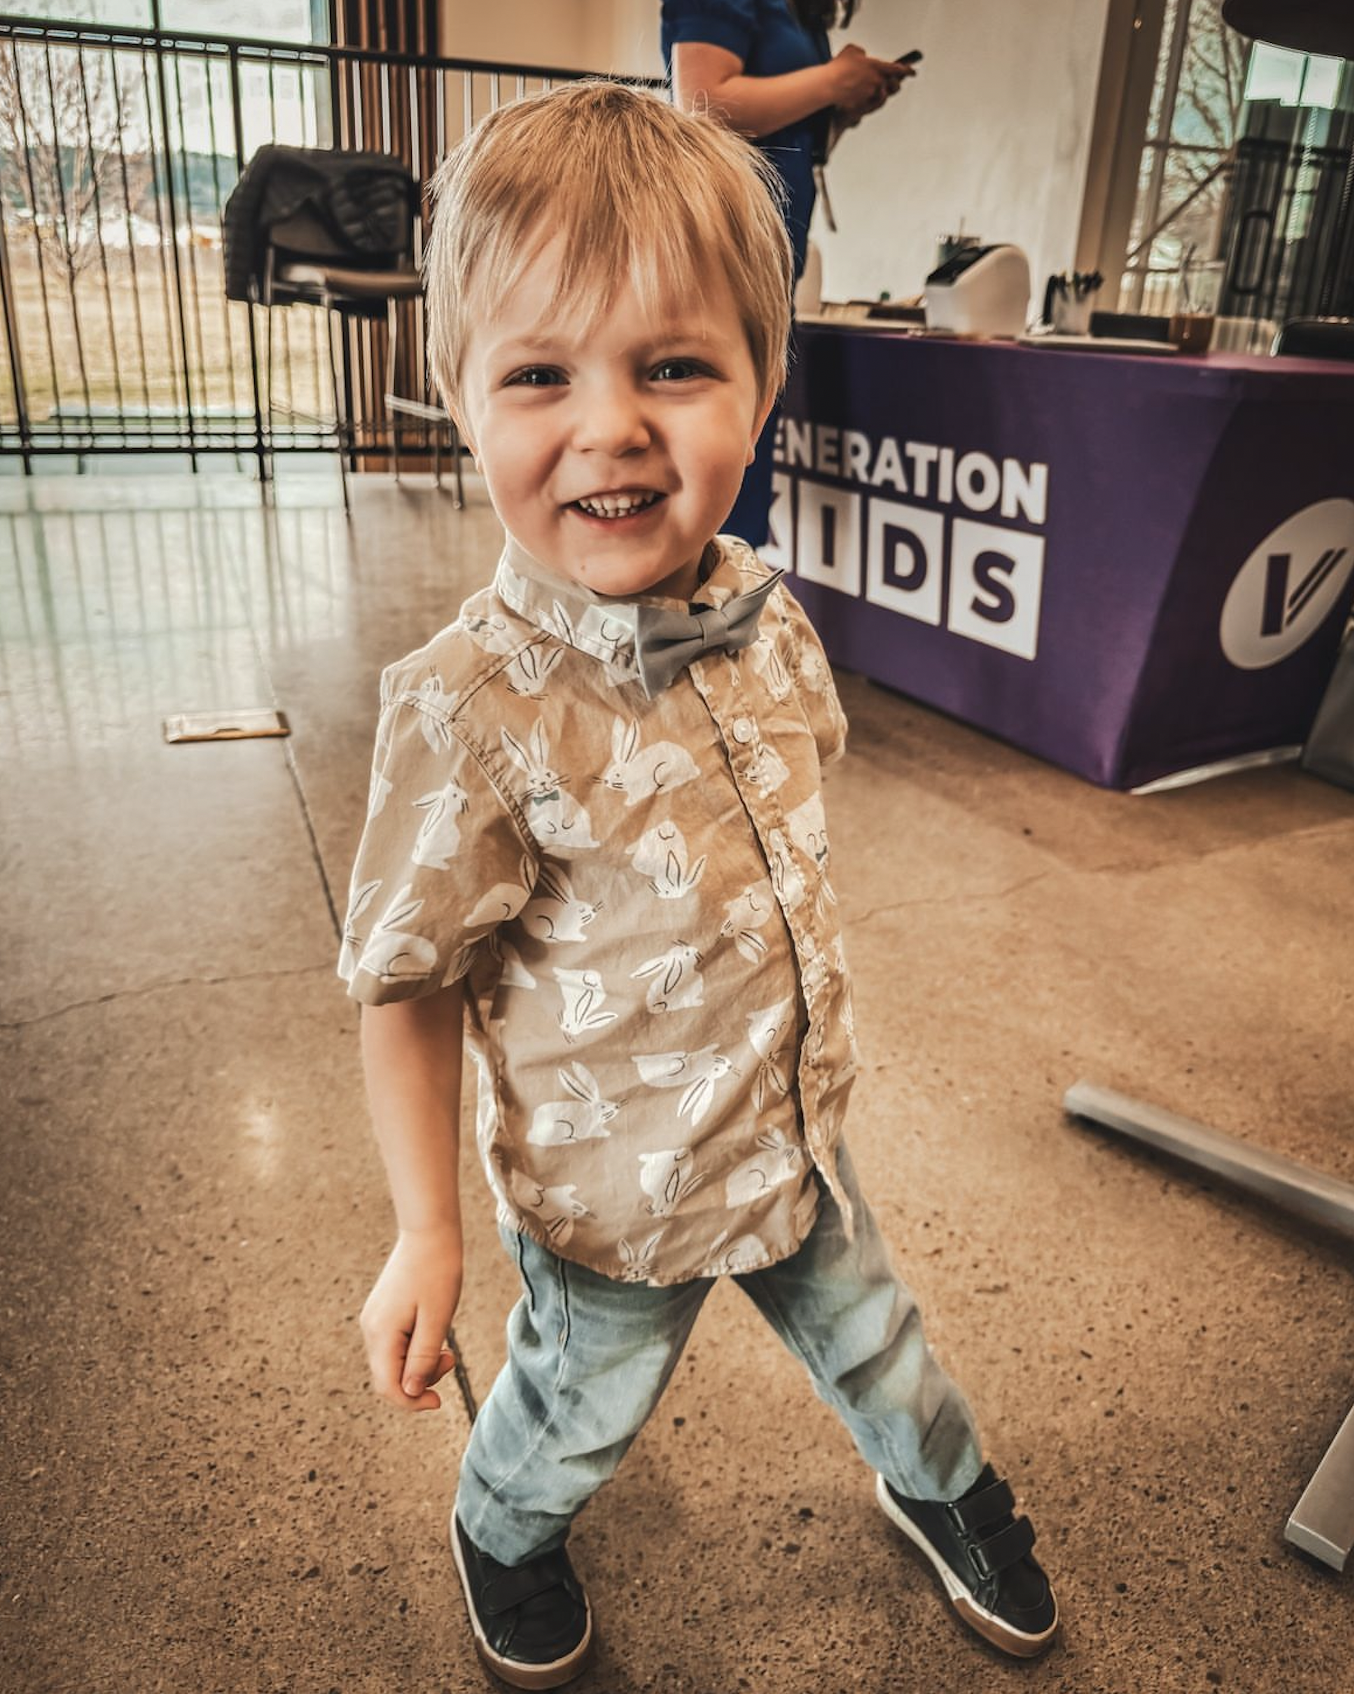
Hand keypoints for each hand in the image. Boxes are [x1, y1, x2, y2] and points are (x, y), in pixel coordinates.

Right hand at [360, 1224, 462, 1411]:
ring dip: (419, 1364)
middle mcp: (371, 1329)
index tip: (439, 1402)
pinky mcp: (382, 1313)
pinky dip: (415, 1349)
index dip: (412, 1402)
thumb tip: (412, 1392)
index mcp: (381, 1333)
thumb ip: (423, 1359)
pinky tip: (434, 1333)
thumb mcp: (437, 1319)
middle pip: (389, 1377)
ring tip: (447, 1347)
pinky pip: (395, 1345)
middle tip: (450, 1359)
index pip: (388, 1386)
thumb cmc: (437, 1273)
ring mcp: (374, 1320)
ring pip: (393, 1362)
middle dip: (419, 1381)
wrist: (429, 1234)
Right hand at [828, 43, 909, 113]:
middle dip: (895, 83)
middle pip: (893, 85)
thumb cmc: (838, 67)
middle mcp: (877, 82)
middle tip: (896, 82)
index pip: (897, 69)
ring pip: (883, 95)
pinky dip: (873, 101)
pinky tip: (871, 99)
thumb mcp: (852, 50)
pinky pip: (873, 105)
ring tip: (878, 90)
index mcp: (877, 66)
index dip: (907, 70)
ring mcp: (870, 95)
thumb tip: (863, 56)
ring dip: (882, 92)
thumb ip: (861, 52)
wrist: (828, 85)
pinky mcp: (863, 105)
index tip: (912, 71)